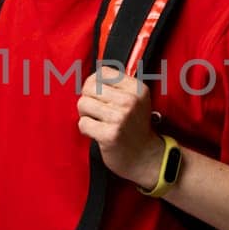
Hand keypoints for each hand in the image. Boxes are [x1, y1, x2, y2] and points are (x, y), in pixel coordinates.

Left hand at [76, 70, 162, 190]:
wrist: (145, 157)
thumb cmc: (136, 128)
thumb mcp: (136, 101)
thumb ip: (117, 86)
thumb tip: (91, 77)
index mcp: (137, 89)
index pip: (103, 72)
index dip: (94, 82)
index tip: (98, 94)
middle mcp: (130, 101)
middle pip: (90, 87)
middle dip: (88, 99)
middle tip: (97, 111)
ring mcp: (120, 118)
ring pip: (83, 104)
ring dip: (86, 115)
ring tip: (98, 121)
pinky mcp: (109, 135)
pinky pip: (83, 124)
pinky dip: (86, 129)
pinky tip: (98, 132)